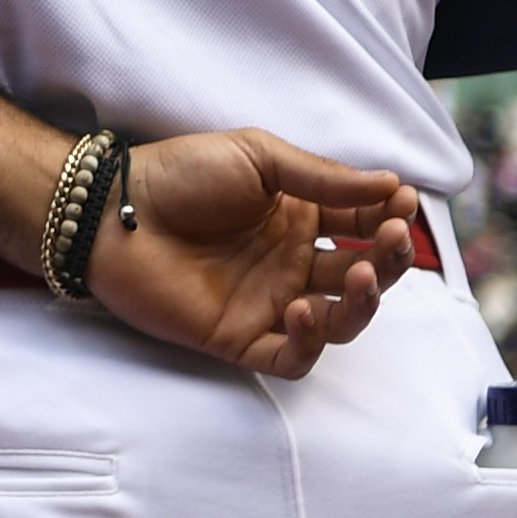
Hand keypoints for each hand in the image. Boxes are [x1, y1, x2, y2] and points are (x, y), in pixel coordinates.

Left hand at [85, 130, 416, 383]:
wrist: (114, 208)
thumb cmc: (181, 175)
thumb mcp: (260, 159)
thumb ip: (324, 179)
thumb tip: (391, 186)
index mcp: (299, 218)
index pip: (362, 226)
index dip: (388, 219)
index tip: (401, 203)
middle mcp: (291, 263)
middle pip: (361, 277)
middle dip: (387, 261)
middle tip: (391, 239)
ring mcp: (268, 303)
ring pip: (339, 322)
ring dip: (361, 302)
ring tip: (355, 272)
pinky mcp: (239, 338)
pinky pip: (290, 358)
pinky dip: (309, 342)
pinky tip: (304, 309)